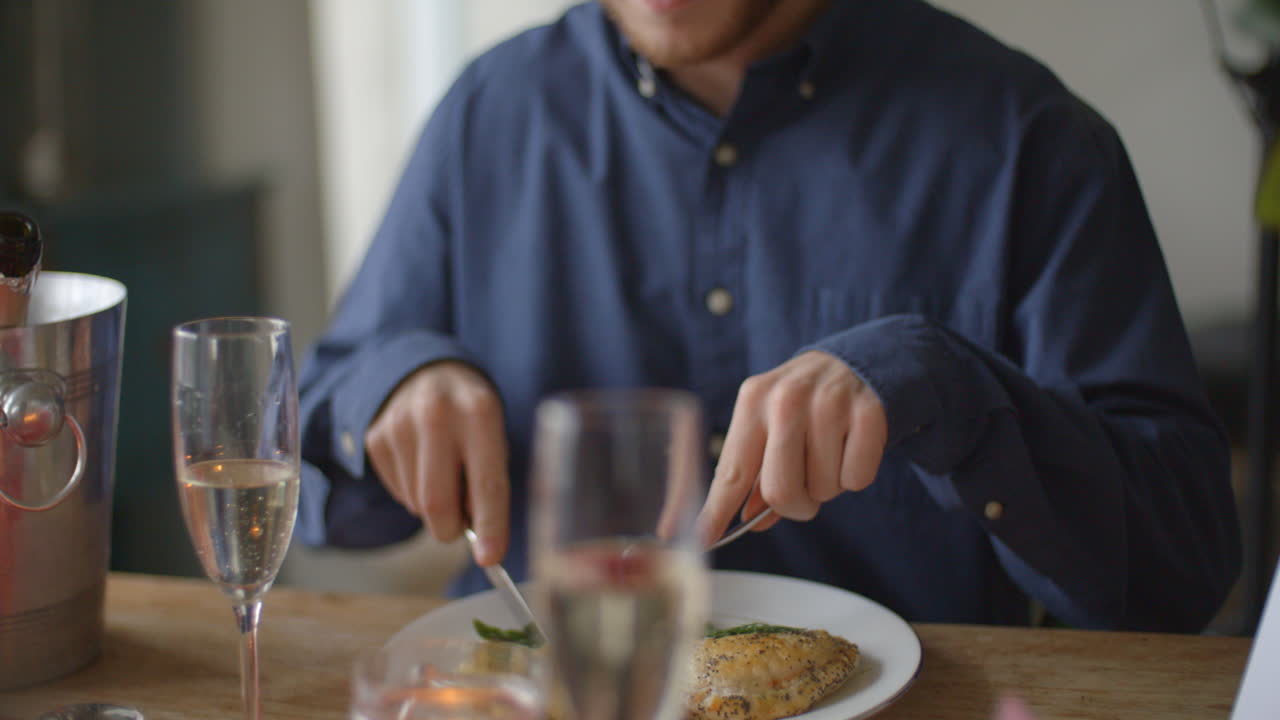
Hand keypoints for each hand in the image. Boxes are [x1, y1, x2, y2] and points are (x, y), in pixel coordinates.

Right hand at [365, 361, 508, 565]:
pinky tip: (421, 465)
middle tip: (458, 529)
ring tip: (443, 475)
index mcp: (479, 412)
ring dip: (432, 507)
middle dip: (449, 529)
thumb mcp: (493, 432)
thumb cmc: (469, 413)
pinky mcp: (374, 436)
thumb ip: (489, 481)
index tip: (490, 558)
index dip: (490, 526)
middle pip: (437, 502)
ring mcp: (399, 425)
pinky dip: (413, 492)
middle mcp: (436, 415)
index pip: (486, 482)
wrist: (424, 370)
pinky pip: (397, 491)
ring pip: (416, 502)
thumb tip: (482, 540)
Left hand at [696, 350, 886, 545]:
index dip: (716, 511)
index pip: (730, 472)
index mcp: (752, 401)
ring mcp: (829, 404)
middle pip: (780, 492)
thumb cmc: (803, 404)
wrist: (855, 362)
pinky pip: (857, 478)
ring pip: (822, 489)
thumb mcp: (770, 425)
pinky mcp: (868, 414)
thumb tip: (749, 520)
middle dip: (794, 505)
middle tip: (803, 491)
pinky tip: (851, 445)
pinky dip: (855, 475)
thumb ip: (756, 474)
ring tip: (828, 453)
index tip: (703, 540)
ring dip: (827, 486)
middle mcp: (786, 399)